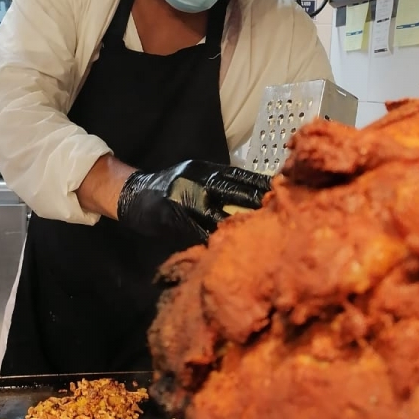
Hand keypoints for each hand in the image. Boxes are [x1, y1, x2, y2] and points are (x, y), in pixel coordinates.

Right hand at [117, 160, 270, 246]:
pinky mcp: (175, 218)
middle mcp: (198, 181)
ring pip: (219, 214)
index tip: (286, 191)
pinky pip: (199, 231)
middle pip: (235, 192)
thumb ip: (219, 183)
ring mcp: (186, 199)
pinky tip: (231, 248)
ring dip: (240, 226)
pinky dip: (215, 240)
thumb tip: (253, 194)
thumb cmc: (168, 187)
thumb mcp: (194, 176)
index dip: (262, 185)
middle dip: (258, 204)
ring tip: (261, 235)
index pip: (241, 176)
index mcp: (206, 170)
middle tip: (281, 214)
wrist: (133, 194)